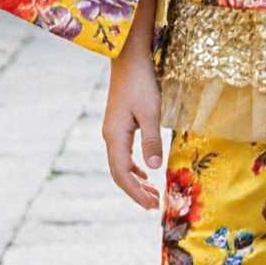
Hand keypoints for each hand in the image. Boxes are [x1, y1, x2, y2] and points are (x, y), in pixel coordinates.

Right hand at [103, 50, 163, 209]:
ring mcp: (113, 130)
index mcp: (115, 137)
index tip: (151, 205)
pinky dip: (134, 166)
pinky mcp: (120, 124)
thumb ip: (151, 139)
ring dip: (136, 180)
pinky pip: (124, 153)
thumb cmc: (141, 83)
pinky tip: (145, 170)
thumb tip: (154, 168)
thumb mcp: (151, 112)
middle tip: (155, 204)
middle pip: (119, 172)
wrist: (129, 59)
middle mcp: (110, 136)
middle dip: (136, 190)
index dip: (135, 192)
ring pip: (121, 164)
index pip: (122, 174)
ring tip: (152, 193)